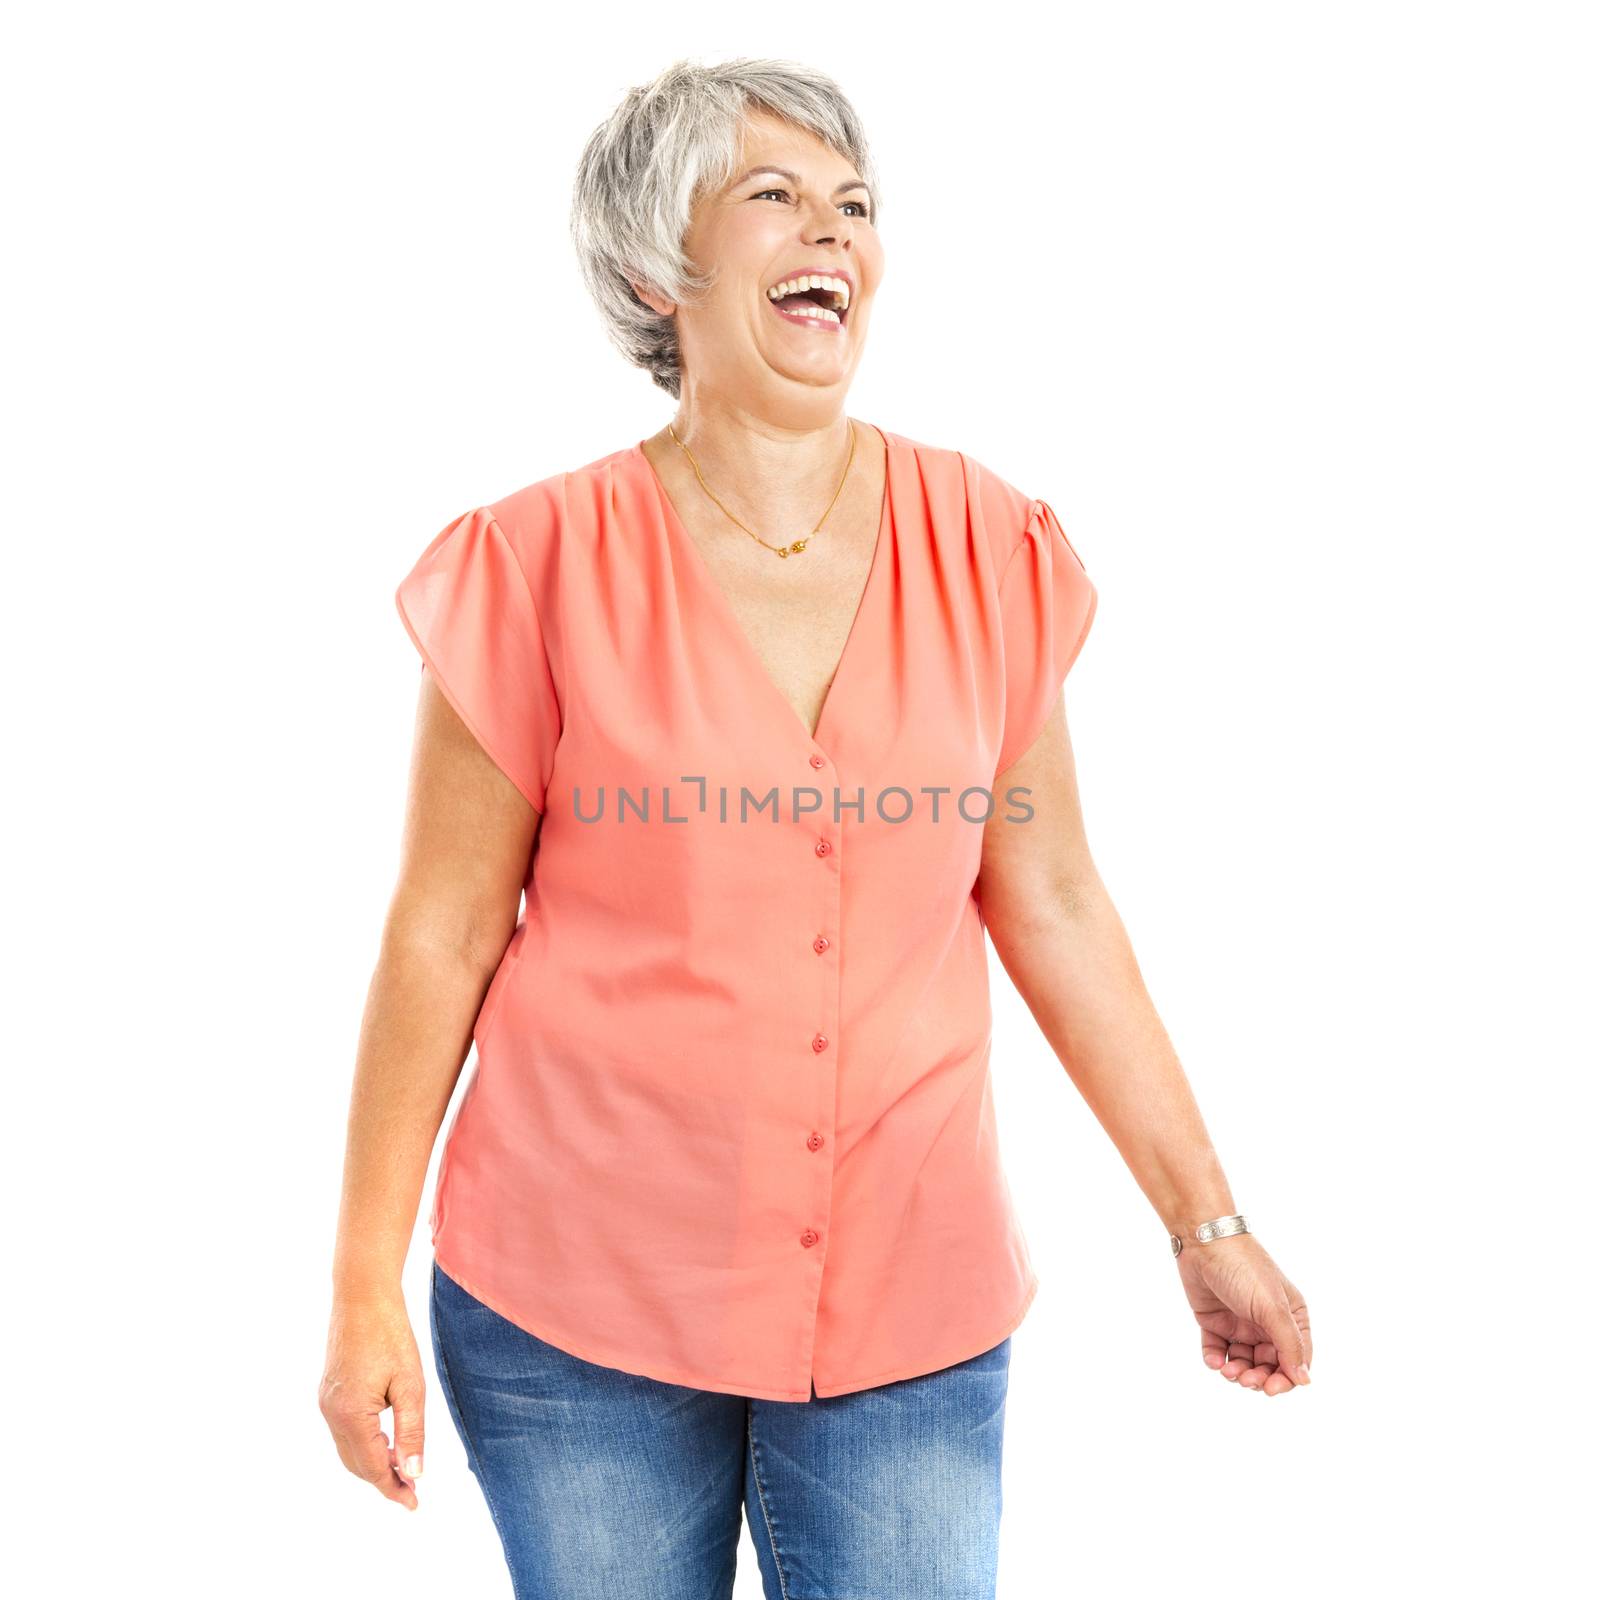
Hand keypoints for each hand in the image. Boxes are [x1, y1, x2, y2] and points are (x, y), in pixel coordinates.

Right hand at [319, 1289, 426, 1508]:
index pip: (372, 1467)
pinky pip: (344, 1431)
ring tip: (402, 1468)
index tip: (414, 1504)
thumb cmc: (391, 1334)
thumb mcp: (410, 1384)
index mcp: (350, 1415)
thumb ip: (411, 1431)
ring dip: (373, 1463)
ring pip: (348, 1450)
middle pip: (356, 1464)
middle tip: (412, 1491)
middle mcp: (331, 1413)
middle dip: (383, 1480)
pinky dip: (363, 1444)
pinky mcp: (329, 1392)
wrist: (362, 1296)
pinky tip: (384, 1440)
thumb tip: (414, 1473)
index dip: (394, 1488)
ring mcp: (326, 1402)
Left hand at [1176, 1233, 1311, 1395]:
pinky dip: (1216, 1360)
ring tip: (1227, 1370)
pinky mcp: (1216, 1321)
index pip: (1296, 1359)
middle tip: (1245, 1379)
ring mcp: (1241, 1322)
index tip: (1271, 1389)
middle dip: (1259, 1377)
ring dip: (1237, 1372)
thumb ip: (1289, 1345)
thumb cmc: (1244, 1269)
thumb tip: (1304, 1380)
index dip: (1286, 1379)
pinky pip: (1218, 1350)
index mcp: (1291, 1317)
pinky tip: (1214, 1360)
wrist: (1203, 1241)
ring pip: (1244, 1361)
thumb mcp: (1272, 1308)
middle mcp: (1268, 1322)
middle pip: (1270, 1365)